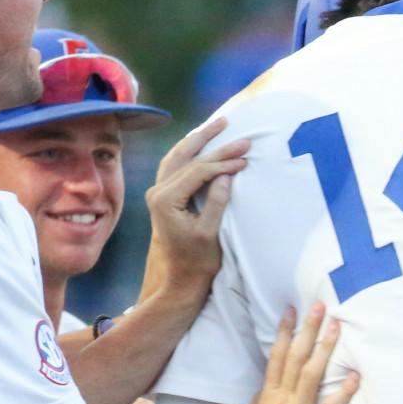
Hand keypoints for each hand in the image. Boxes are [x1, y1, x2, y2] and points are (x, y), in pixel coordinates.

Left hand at [140, 116, 249, 303]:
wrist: (181, 280)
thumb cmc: (198, 262)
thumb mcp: (211, 233)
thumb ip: (217, 202)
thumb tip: (227, 174)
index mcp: (166, 201)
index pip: (198, 171)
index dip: (223, 162)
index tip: (245, 157)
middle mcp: (157, 193)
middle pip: (184, 156)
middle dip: (210, 140)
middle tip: (231, 123)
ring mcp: (157, 193)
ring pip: (177, 156)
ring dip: (197, 140)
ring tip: (217, 124)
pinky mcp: (163, 196)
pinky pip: (174, 165)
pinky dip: (189, 152)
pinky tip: (200, 143)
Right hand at [237, 304, 358, 403]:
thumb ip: (260, 402)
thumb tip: (266, 388)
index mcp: (267, 395)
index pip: (276, 356)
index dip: (284, 331)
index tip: (292, 310)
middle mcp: (283, 399)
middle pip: (296, 356)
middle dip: (308, 329)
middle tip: (320, 306)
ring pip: (312, 373)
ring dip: (325, 349)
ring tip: (337, 327)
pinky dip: (343, 390)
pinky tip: (355, 375)